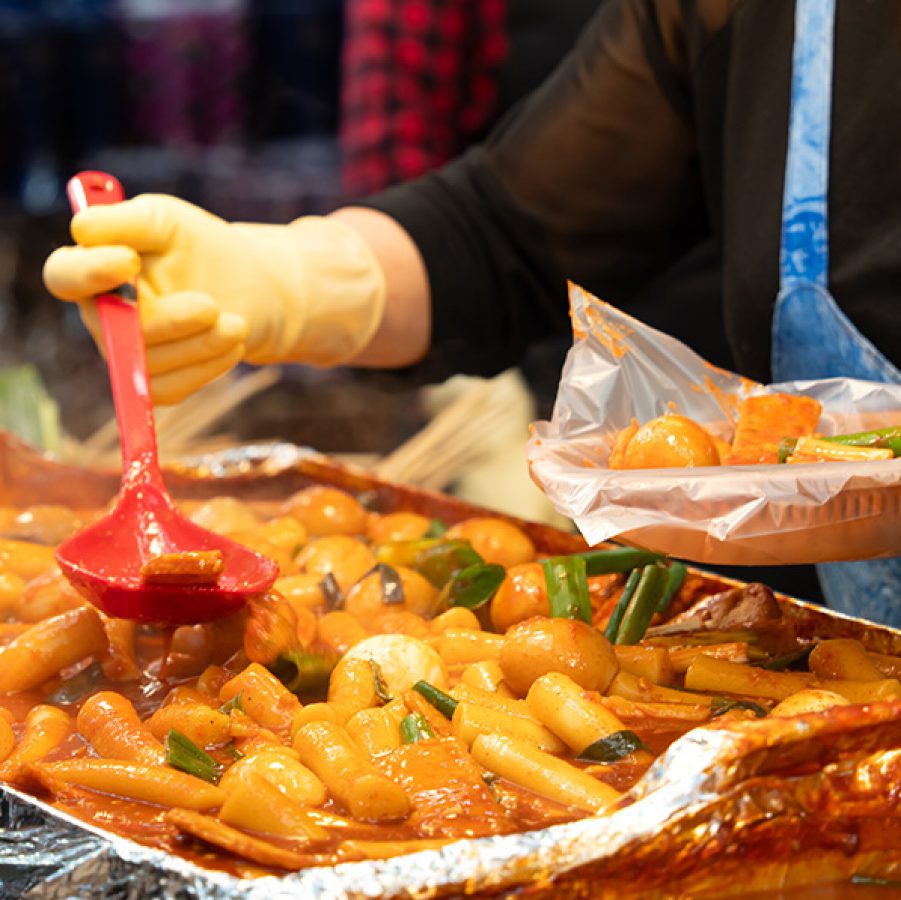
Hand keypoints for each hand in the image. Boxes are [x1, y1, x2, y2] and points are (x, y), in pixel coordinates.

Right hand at [43, 195, 384, 402]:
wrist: (255, 287)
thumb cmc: (213, 250)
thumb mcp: (176, 221)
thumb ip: (133, 219)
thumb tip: (87, 226)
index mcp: (99, 274)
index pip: (66, 277)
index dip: (87, 274)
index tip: (127, 264)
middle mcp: (108, 321)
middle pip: (113, 334)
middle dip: (166, 324)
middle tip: (213, 306)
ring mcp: (137, 358)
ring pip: (150, 367)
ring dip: (198, 348)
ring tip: (235, 321)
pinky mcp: (168, 383)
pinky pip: (177, 389)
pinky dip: (210, 367)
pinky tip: (233, 343)